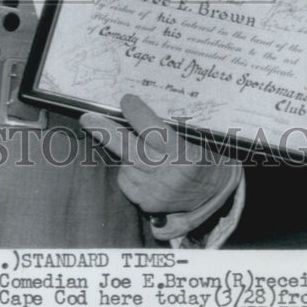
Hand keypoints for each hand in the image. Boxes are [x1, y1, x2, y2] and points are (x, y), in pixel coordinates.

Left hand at [80, 94, 240, 218]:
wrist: (219, 191)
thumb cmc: (207, 155)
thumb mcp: (198, 138)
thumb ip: (171, 129)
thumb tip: (136, 110)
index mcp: (186, 156)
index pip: (155, 132)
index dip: (137, 115)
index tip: (126, 100)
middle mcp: (170, 177)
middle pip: (130, 150)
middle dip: (106, 132)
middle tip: (88, 118)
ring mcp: (158, 194)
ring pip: (125, 165)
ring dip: (123, 152)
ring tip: (135, 146)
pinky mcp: (149, 206)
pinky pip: (127, 182)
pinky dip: (128, 171)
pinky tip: (140, 167)